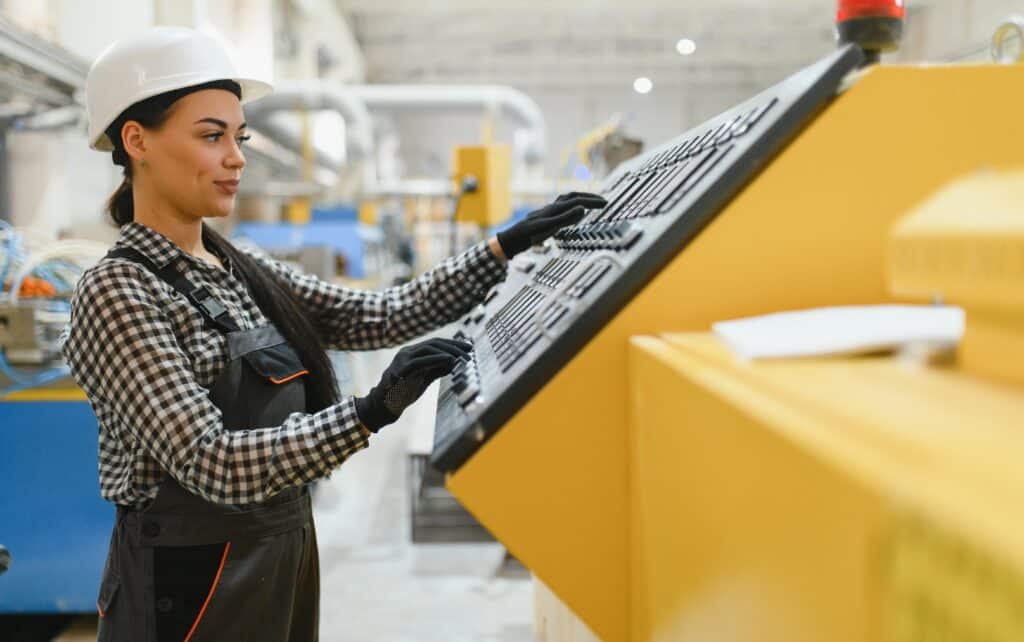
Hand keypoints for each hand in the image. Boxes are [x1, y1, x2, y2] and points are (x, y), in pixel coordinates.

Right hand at [355, 338, 471, 431]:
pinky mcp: (401, 368)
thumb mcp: (424, 378)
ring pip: (429, 348)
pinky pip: (421, 360)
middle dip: (453, 346)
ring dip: (448, 351)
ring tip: (462, 357)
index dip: (453, 344)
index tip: (469, 348)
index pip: (436, 344)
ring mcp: (403, 358)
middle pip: (434, 343)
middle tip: (469, 352)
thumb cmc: (404, 392)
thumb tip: (454, 363)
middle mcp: (408, 352)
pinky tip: (449, 360)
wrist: (386, 405)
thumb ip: (437, 369)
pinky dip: (436, 359)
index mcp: (413, 353)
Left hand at [496, 192, 606, 258]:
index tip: (606, 203)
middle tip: (603, 201)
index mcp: (555, 208)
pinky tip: (573, 213)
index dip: (592, 201)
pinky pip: (562, 207)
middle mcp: (552, 207)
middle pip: (573, 196)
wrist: (511, 240)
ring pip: (567, 200)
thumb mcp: (548, 228)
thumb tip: (583, 208)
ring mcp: (548, 212)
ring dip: (580, 199)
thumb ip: (565, 218)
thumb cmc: (528, 235)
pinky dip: (572, 207)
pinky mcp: (545, 217)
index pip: (577, 201)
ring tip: (591, 203)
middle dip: (589, 197)